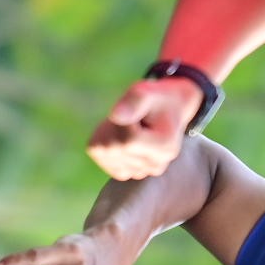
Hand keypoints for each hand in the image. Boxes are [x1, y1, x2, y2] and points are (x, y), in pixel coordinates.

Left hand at [86, 75, 204, 180]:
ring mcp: (139, 173)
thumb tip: (114, 115)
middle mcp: (154, 166)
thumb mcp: (148, 91)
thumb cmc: (156, 101)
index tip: (135, 112)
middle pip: (113, 148)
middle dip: (114, 126)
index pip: (128, 141)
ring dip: (108, 132)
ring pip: (103, 152)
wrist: (165, 112)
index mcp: (166, 148)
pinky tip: (118, 134)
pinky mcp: (124, 172)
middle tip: (131, 117)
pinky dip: (103, 140)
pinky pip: (99, 155)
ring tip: (128, 126)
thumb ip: (133, 101)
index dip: (123, 121)